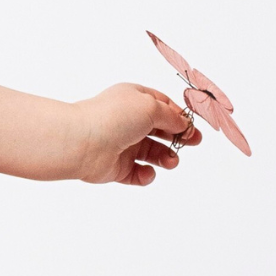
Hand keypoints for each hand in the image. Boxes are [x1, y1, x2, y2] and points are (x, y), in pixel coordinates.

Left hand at [68, 84, 200, 186]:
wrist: (82, 143)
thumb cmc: (114, 117)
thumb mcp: (151, 107)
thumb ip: (171, 117)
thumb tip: (182, 124)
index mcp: (133, 100)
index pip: (162, 106)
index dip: (179, 116)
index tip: (193, 126)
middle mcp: (127, 122)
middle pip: (159, 130)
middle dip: (178, 137)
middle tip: (193, 143)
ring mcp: (121, 145)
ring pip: (151, 153)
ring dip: (166, 158)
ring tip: (172, 161)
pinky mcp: (115, 167)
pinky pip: (137, 174)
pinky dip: (146, 175)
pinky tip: (148, 172)